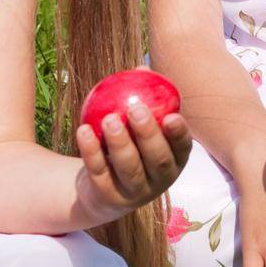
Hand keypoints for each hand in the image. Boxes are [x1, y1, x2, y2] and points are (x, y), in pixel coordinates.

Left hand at [73, 105, 191, 221]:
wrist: (102, 189)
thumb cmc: (130, 146)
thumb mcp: (139, 127)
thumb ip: (144, 100)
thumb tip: (142, 68)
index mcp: (174, 161)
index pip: (182, 148)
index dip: (179, 134)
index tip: (171, 116)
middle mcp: (159, 181)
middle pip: (158, 160)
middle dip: (148, 134)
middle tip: (136, 108)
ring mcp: (134, 194)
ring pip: (129, 168)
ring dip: (119, 143)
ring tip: (109, 119)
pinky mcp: (108, 198)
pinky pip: (99, 172)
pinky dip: (91, 151)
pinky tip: (83, 130)